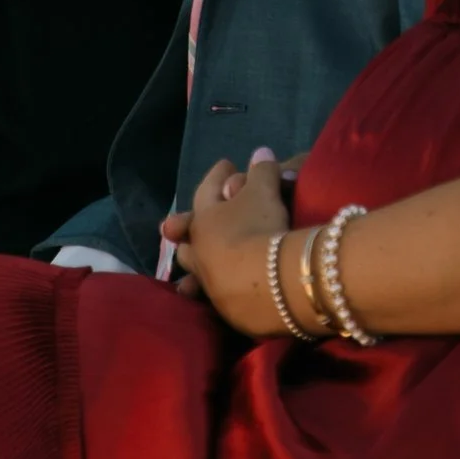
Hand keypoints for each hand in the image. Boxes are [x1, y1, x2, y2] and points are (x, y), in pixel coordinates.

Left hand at [162, 150, 292, 335]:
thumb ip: (262, 170)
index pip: (208, 187)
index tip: (226, 165)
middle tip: (192, 220)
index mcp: (204, 216)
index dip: (219, 174)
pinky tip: (223, 292)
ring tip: (202, 265)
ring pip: (195, 267)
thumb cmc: (259, 227)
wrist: (269, 284)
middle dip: (189, 224)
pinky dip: (218, 287)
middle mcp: (198, 247)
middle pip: (189, 231)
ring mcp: (207, 279)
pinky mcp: (223, 305)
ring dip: (198, 262)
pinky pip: (217, 293)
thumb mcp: (264, 191)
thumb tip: (261, 153)